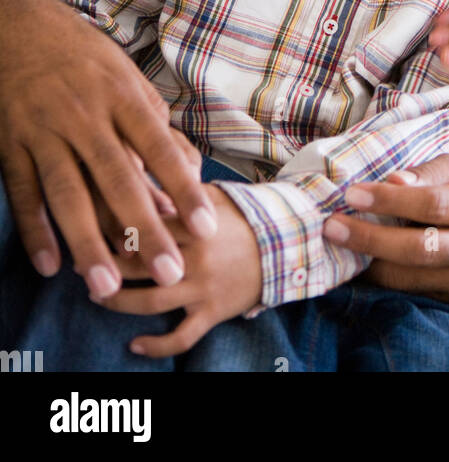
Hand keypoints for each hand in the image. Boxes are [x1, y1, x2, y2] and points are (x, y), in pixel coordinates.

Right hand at [0, 0, 217, 299]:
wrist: (20, 26)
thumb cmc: (84, 55)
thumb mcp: (127, 75)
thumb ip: (154, 121)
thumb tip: (186, 168)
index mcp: (122, 96)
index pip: (160, 148)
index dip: (183, 189)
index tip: (205, 227)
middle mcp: (85, 114)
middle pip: (118, 179)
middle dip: (143, 229)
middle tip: (170, 270)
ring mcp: (45, 131)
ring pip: (68, 193)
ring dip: (87, 242)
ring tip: (107, 285)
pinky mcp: (12, 144)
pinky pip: (24, 193)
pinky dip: (34, 231)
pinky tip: (50, 265)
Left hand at [97, 186, 261, 357]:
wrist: (284, 245)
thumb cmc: (244, 217)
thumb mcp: (214, 196)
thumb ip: (180, 191)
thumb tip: (143, 182)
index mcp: (194, 226)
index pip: (145, 226)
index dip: (114, 229)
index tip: (91, 228)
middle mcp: (195, 259)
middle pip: (139, 265)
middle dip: (106, 267)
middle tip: (84, 266)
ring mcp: (202, 289)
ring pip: (151, 302)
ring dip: (119, 303)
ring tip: (99, 297)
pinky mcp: (212, 313)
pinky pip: (181, 338)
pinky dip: (157, 346)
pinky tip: (134, 344)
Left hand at [322, 152, 448, 303]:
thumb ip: (426, 172)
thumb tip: (392, 180)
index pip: (433, 204)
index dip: (391, 201)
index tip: (353, 194)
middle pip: (421, 248)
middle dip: (371, 239)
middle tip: (332, 226)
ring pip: (412, 277)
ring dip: (370, 262)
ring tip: (338, 244)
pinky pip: (413, 290)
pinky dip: (383, 276)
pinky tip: (360, 261)